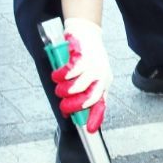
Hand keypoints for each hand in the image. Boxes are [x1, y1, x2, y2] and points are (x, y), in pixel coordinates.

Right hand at [51, 17, 112, 132]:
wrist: (86, 32)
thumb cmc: (88, 55)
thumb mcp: (92, 74)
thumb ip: (86, 90)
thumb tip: (74, 111)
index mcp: (104, 81)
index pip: (101, 102)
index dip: (95, 117)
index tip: (90, 130)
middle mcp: (102, 75)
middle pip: (88, 98)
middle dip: (73, 105)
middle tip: (63, 103)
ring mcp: (94, 66)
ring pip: (76, 87)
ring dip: (63, 89)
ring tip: (59, 85)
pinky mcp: (83, 57)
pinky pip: (69, 73)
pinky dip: (60, 75)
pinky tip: (58, 74)